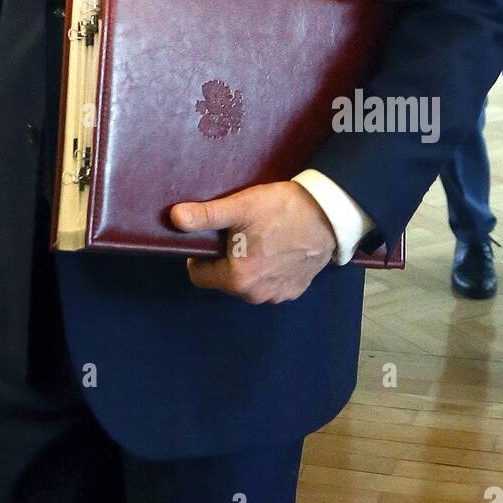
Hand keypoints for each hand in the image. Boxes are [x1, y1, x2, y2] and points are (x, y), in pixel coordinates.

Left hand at [170, 181, 336, 303]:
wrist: (328, 214)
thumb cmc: (282, 209)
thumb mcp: (240, 207)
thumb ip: (204, 216)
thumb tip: (174, 218)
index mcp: (238, 278)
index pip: (198, 275)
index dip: (199, 255)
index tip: (212, 237)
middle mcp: (256, 295)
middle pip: (223, 279)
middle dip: (224, 259)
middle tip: (238, 232)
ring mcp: (277, 295)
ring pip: (246, 282)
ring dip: (246, 265)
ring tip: (258, 238)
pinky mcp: (294, 290)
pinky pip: (268, 284)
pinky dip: (267, 269)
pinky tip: (275, 247)